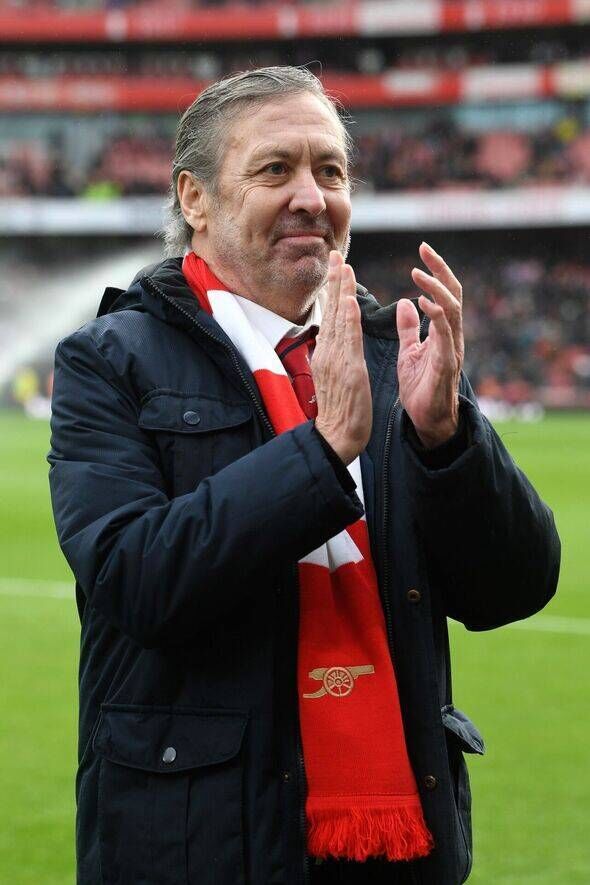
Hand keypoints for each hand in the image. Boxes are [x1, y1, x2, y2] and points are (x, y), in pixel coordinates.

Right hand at [312, 251, 371, 464]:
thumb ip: (332, 357)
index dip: (334, 291)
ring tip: (343, 267)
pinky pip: (348, 340)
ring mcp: (335, 360)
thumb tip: (327, 342)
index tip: (337, 268)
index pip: (331, 316)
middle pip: (331, 311)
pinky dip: (347, 319)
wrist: (337, 436)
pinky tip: (348, 300)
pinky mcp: (347, 370)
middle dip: (334, 282)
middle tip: (335, 254)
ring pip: (338, 319)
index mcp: (327, 354)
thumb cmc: (339, 412)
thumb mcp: (334, 378)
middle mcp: (328, 352)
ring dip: (340, 292)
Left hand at [396, 242, 463, 448]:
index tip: (423, 249)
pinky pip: (445, 336)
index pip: (443, 293)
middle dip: (440, 270)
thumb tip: (406, 302)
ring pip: (452, 310)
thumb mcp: (410, 352)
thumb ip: (409, 328)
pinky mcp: (445, 365)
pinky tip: (424, 303)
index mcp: (443, 331)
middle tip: (424, 250)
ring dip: (435, 289)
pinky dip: (436, 317)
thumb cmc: (421, 388)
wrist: (427, 421)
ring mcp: (452, 349)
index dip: (436, 270)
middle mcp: (452, 336)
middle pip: (453, 294)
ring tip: (418, 274)